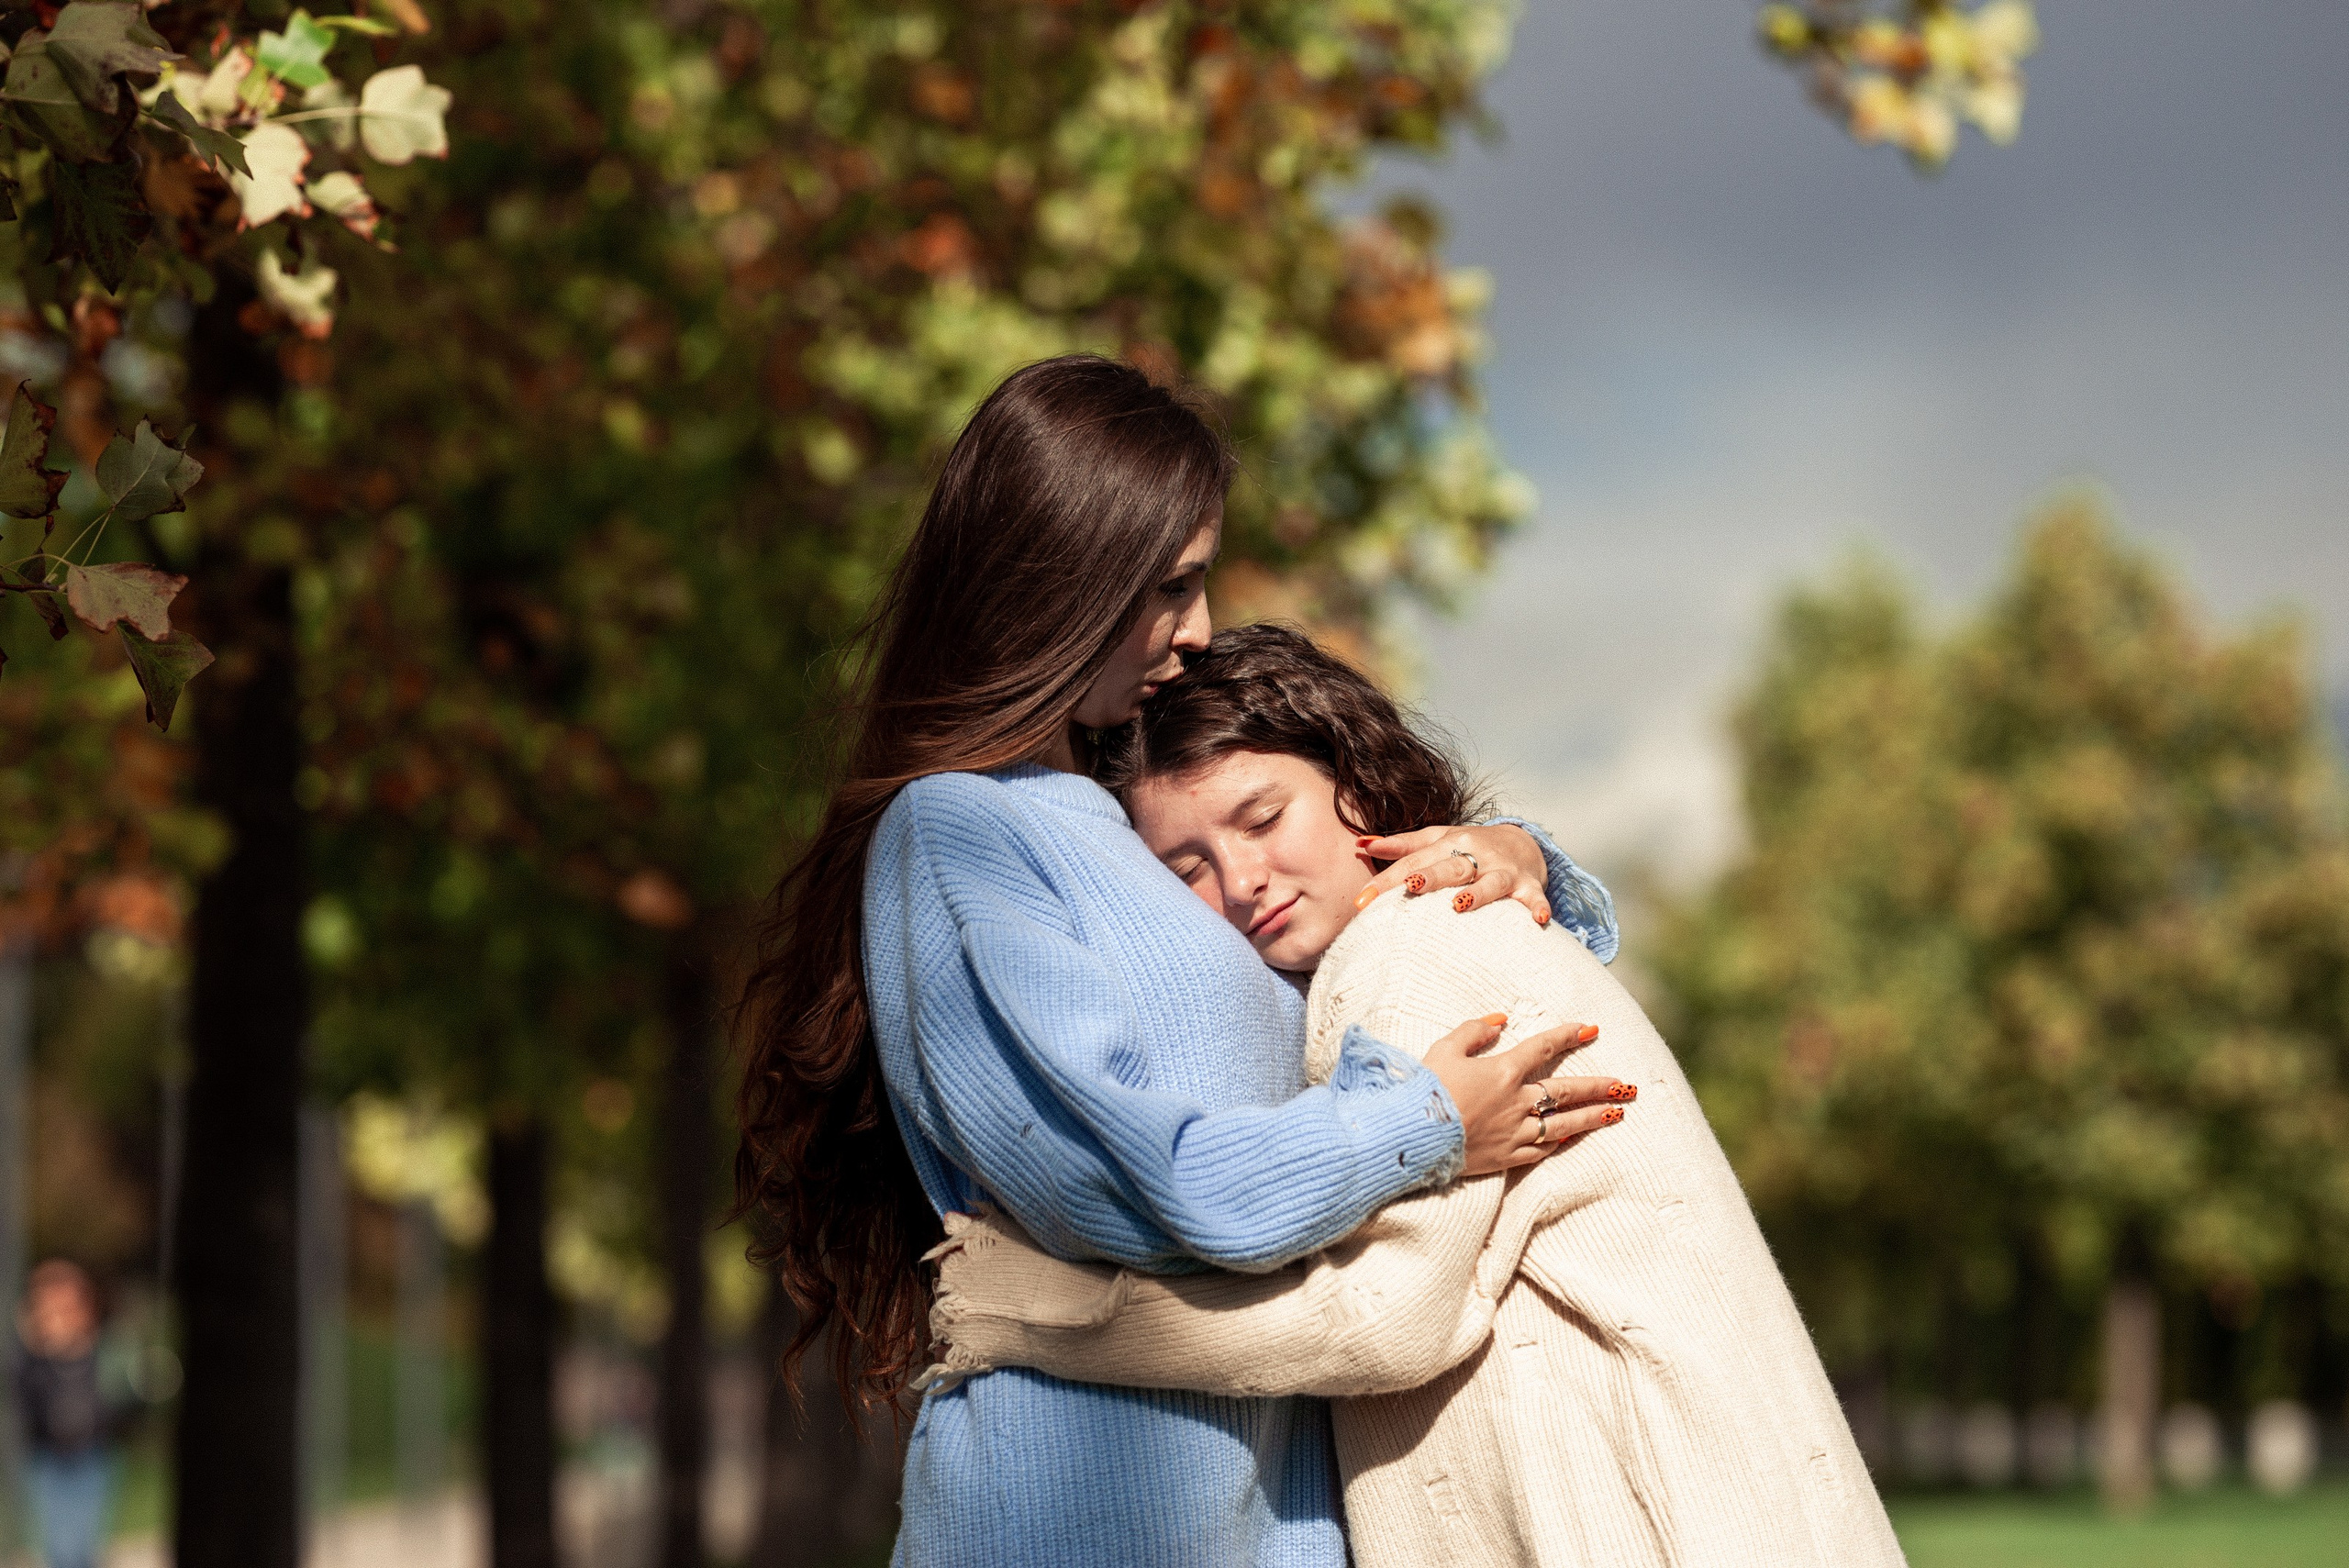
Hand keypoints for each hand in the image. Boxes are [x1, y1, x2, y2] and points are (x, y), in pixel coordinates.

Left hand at [1355, 824, 1552, 924]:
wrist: (1522, 842)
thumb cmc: (1470, 846)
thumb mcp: (1437, 839)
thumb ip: (1402, 845)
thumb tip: (1361, 845)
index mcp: (1448, 843)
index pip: (1413, 862)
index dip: (1387, 880)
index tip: (1362, 901)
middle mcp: (1475, 855)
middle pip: (1450, 867)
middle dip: (1430, 877)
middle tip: (1410, 886)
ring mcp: (1503, 871)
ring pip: (1490, 882)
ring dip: (1477, 892)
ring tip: (1460, 904)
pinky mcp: (1528, 886)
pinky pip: (1534, 898)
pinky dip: (1538, 907)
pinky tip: (1538, 919)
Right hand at [1422, 1014, 1622, 1175]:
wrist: (1414, 1135)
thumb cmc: (1425, 1089)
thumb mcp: (1444, 1049)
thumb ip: (1473, 1031)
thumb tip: (1500, 1021)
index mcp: (1503, 1071)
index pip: (1543, 1048)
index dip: (1568, 1036)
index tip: (1590, 1029)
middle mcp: (1517, 1102)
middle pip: (1566, 1090)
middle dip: (1598, 1086)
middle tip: (1625, 1085)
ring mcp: (1515, 1132)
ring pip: (1564, 1123)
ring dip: (1592, 1117)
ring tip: (1616, 1113)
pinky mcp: (1507, 1157)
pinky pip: (1543, 1150)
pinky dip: (1561, 1142)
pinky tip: (1574, 1137)